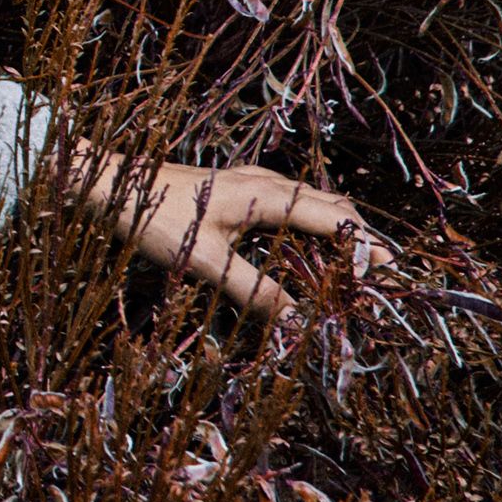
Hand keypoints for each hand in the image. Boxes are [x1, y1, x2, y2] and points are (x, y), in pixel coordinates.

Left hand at [48, 142, 369, 318]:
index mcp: (266, 196)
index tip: (391, 271)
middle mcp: (264, 181)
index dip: (364, 246)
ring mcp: (248, 179)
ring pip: (310, 198)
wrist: (109, 183)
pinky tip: (300, 237)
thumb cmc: (155, 219)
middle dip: (357, 236)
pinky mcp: (233, 185)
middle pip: (329, 205)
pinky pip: (288, 198)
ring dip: (334, 225)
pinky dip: (308, 218)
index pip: (333, 220)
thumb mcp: (206, 262)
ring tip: (351, 256)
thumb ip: (254, 292)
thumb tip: (299, 322)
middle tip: (378, 270)